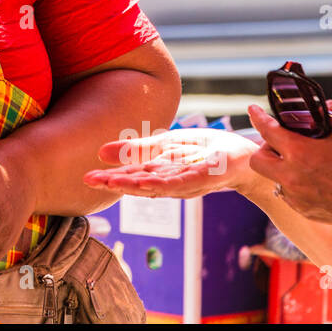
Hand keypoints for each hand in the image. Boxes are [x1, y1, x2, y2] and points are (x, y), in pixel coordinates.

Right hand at [83, 127, 259, 198]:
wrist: (244, 157)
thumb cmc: (204, 151)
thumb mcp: (165, 145)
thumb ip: (135, 150)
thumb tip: (100, 152)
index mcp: (158, 172)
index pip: (129, 176)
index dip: (109, 177)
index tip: (87, 177)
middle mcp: (170, 180)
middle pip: (139, 183)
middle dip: (115, 183)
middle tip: (91, 181)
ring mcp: (188, 181)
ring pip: (157, 186)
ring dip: (134, 186)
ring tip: (112, 183)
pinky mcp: (207, 177)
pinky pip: (183, 182)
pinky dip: (164, 184)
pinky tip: (147, 182)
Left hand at [246, 103, 331, 231]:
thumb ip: (331, 111)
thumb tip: (321, 108)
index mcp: (299, 152)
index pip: (266, 130)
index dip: (257, 117)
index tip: (253, 110)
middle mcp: (291, 176)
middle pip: (257, 160)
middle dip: (264, 148)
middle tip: (282, 143)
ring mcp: (296, 196)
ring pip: (272, 179)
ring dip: (279, 168)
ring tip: (300, 163)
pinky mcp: (305, 210)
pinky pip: (288, 195)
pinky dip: (294, 185)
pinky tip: (313, 181)